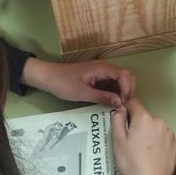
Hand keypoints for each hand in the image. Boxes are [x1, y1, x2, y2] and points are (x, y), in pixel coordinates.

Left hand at [21, 58, 135, 107]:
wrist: (47, 77)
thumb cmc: (63, 83)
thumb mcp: (82, 93)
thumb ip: (102, 97)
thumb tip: (120, 102)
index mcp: (102, 68)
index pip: (125, 75)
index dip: (128, 89)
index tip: (123, 103)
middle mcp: (104, 68)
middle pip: (126, 76)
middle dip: (128, 90)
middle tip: (123, 106)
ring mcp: (101, 72)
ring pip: (119, 80)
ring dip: (121, 92)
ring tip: (118, 106)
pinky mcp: (96, 77)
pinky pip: (111, 83)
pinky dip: (114, 92)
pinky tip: (111, 103)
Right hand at [112, 98, 175, 174]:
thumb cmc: (131, 162)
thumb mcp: (117, 141)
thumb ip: (117, 120)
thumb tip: (120, 109)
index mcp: (144, 118)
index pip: (134, 103)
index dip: (127, 110)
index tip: (124, 122)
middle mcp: (159, 121)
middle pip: (145, 117)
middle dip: (138, 125)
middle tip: (132, 142)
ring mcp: (170, 133)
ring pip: (155, 127)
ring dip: (149, 134)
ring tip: (143, 151)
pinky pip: (164, 138)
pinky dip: (159, 143)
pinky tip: (154, 156)